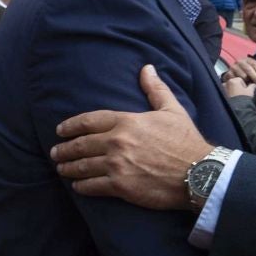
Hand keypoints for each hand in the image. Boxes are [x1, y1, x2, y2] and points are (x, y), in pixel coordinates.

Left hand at [51, 66, 211, 209]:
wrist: (199, 173)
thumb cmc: (186, 141)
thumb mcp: (172, 110)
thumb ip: (155, 90)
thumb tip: (147, 68)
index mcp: (126, 121)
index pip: (89, 121)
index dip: (71, 126)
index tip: (60, 130)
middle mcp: (117, 142)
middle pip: (81, 144)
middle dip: (64, 148)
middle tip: (55, 152)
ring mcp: (117, 165)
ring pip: (82, 166)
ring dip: (68, 168)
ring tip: (61, 169)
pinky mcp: (120, 186)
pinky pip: (92, 186)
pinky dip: (81, 186)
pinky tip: (77, 186)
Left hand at [222, 74, 255, 100]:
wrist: (236, 109)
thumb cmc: (243, 100)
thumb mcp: (250, 91)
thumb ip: (252, 86)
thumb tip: (254, 84)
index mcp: (233, 80)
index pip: (240, 80)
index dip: (244, 86)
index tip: (245, 91)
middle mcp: (226, 83)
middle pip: (233, 83)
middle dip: (237, 88)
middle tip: (241, 94)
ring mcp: (222, 89)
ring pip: (229, 88)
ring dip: (232, 91)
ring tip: (236, 97)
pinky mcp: (220, 95)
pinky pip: (225, 93)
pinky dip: (228, 95)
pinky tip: (232, 99)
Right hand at [227, 55, 255, 84]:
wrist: (234, 75)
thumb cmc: (246, 73)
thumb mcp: (253, 69)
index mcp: (247, 59)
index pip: (255, 64)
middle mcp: (240, 61)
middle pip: (248, 69)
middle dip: (255, 77)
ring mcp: (233, 67)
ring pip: (242, 75)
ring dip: (248, 80)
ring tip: (250, 84)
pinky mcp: (228, 73)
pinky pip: (236, 79)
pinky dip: (240, 83)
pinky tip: (243, 85)